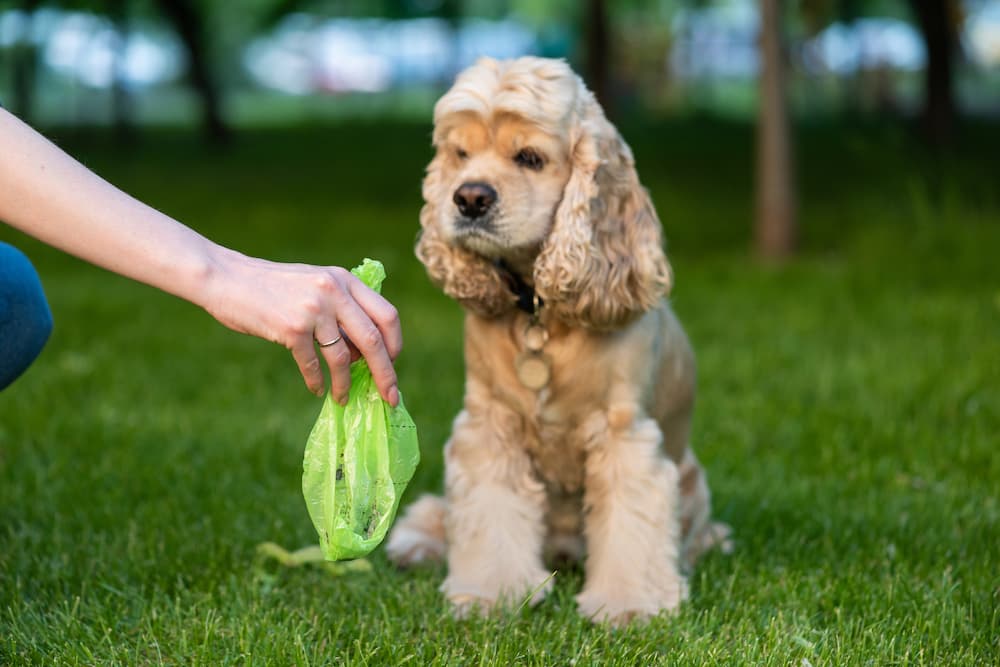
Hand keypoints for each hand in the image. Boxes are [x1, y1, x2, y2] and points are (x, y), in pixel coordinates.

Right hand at [202, 248, 401, 405]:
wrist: (227, 278)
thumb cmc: (272, 286)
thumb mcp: (316, 283)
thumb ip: (342, 307)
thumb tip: (365, 351)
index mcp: (345, 280)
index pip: (387, 315)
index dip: (395, 344)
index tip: (392, 363)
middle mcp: (334, 292)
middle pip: (374, 341)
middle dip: (385, 374)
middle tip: (391, 397)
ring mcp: (313, 310)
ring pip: (343, 358)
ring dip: (346, 384)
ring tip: (343, 398)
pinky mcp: (291, 328)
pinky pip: (313, 364)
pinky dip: (317, 381)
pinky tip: (317, 389)